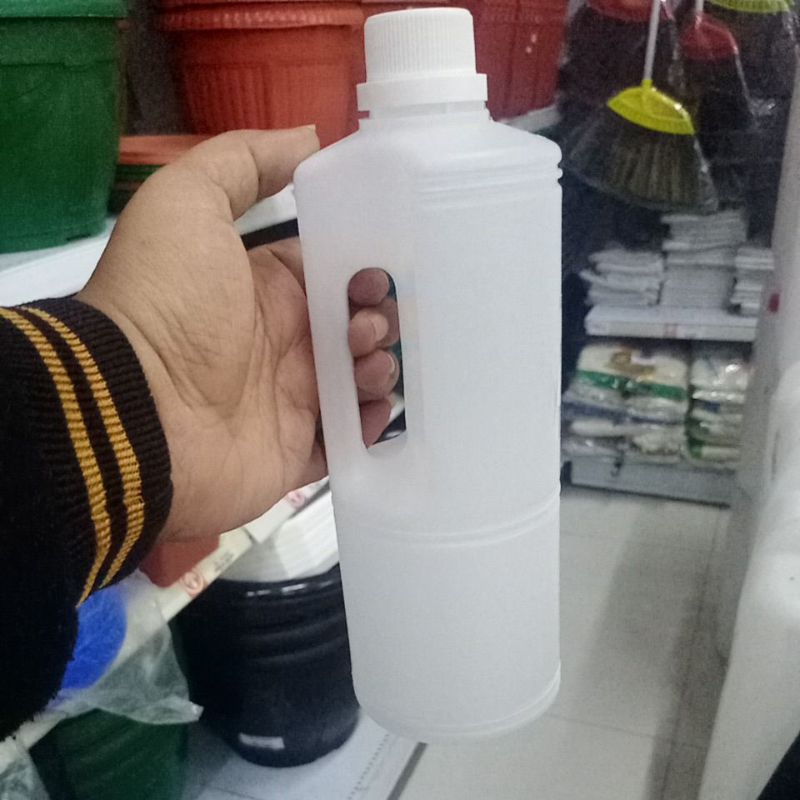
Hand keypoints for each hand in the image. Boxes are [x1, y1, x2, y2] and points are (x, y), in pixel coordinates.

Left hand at [78, 129, 398, 539]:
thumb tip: (309, 138)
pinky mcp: (299, 450)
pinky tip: (375, 406)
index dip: (363, 264)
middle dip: (380, 315)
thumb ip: (242, 162)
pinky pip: (352, 437)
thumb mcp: (186, 204)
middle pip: (355, 324)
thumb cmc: (167, 304)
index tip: (387, 262)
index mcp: (264, 289)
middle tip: (372, 318)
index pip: (330, 271)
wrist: (136, 411)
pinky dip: (372, 423)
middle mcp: (282, 343)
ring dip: (382, 365)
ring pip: (361, 378)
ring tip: (368, 360)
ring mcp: (292, 399)